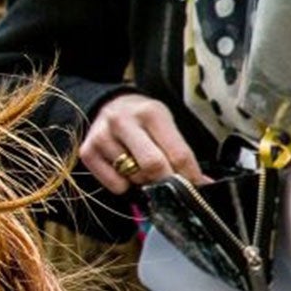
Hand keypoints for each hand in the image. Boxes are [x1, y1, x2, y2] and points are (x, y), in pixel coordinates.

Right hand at [82, 92, 201, 193]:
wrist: (109, 105)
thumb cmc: (144, 119)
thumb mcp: (166, 124)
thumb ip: (181, 152)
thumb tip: (203, 183)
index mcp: (151, 113)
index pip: (178, 153)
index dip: (190, 175)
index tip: (197, 185)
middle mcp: (123, 121)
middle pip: (154, 166)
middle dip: (167, 181)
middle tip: (171, 183)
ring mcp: (102, 136)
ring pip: (134, 177)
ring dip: (145, 181)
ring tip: (144, 167)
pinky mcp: (88, 151)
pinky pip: (115, 184)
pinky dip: (125, 185)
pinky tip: (126, 170)